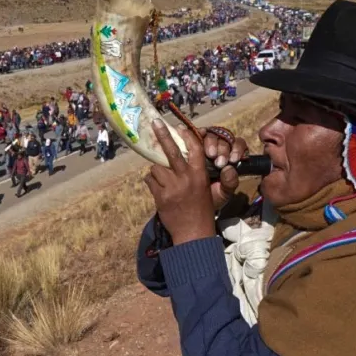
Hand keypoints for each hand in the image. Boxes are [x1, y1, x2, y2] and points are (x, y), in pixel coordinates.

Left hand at [143, 120, 215, 245]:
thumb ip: (194, 172)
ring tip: (162, 179)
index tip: (179, 127)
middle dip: (163, 134)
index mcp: (200, 175)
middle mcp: (186, 178)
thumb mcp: (205, 188)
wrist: (194, 232)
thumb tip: (180, 155)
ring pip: (156, 168)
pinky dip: (152, 183)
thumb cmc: (202, 209)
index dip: (186, 136)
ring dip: (157, 171)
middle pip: (171, 151)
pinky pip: (150, 181)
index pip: (194, 149)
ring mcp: (172, 188)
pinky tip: (158, 189)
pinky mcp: (161, 197)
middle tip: (154, 122)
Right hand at [202, 129, 247, 209]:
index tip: (233, 160)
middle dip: (223, 150)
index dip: (237, 149)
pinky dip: (197, 133)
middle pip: (225, 139)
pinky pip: (196, 134)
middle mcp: (220, 148)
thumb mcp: (224, 193)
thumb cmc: (211, 196)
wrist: (194, 202)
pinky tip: (197, 138)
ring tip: (210, 155)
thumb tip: (229, 169)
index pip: (239, 144)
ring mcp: (206, 144)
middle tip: (219, 162)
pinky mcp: (192, 143)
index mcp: (231, 157)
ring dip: (212, 143)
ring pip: (212, 135)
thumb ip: (230, 183)